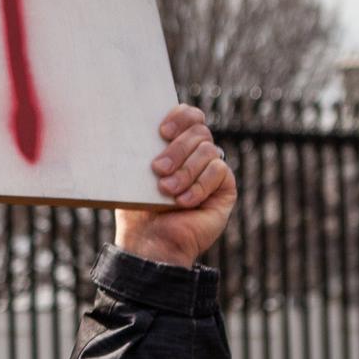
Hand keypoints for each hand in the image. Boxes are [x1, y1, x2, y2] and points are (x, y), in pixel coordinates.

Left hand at [114, 105, 235, 267]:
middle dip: (176, 149)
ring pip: (208, 150)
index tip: (162, 131)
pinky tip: (184, 202)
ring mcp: (212, 170)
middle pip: (199, 131)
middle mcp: (196, 154)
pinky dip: (199, 186)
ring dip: (185, 171)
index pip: (189, 116)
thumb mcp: (134, 175)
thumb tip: (133, 125)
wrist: (149, 241)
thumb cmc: (137, 208)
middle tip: (157, 170)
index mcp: (175, 145)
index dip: (181, 116)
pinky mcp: (225, 188)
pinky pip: (219, 171)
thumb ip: (142, 149)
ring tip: (166, 190)